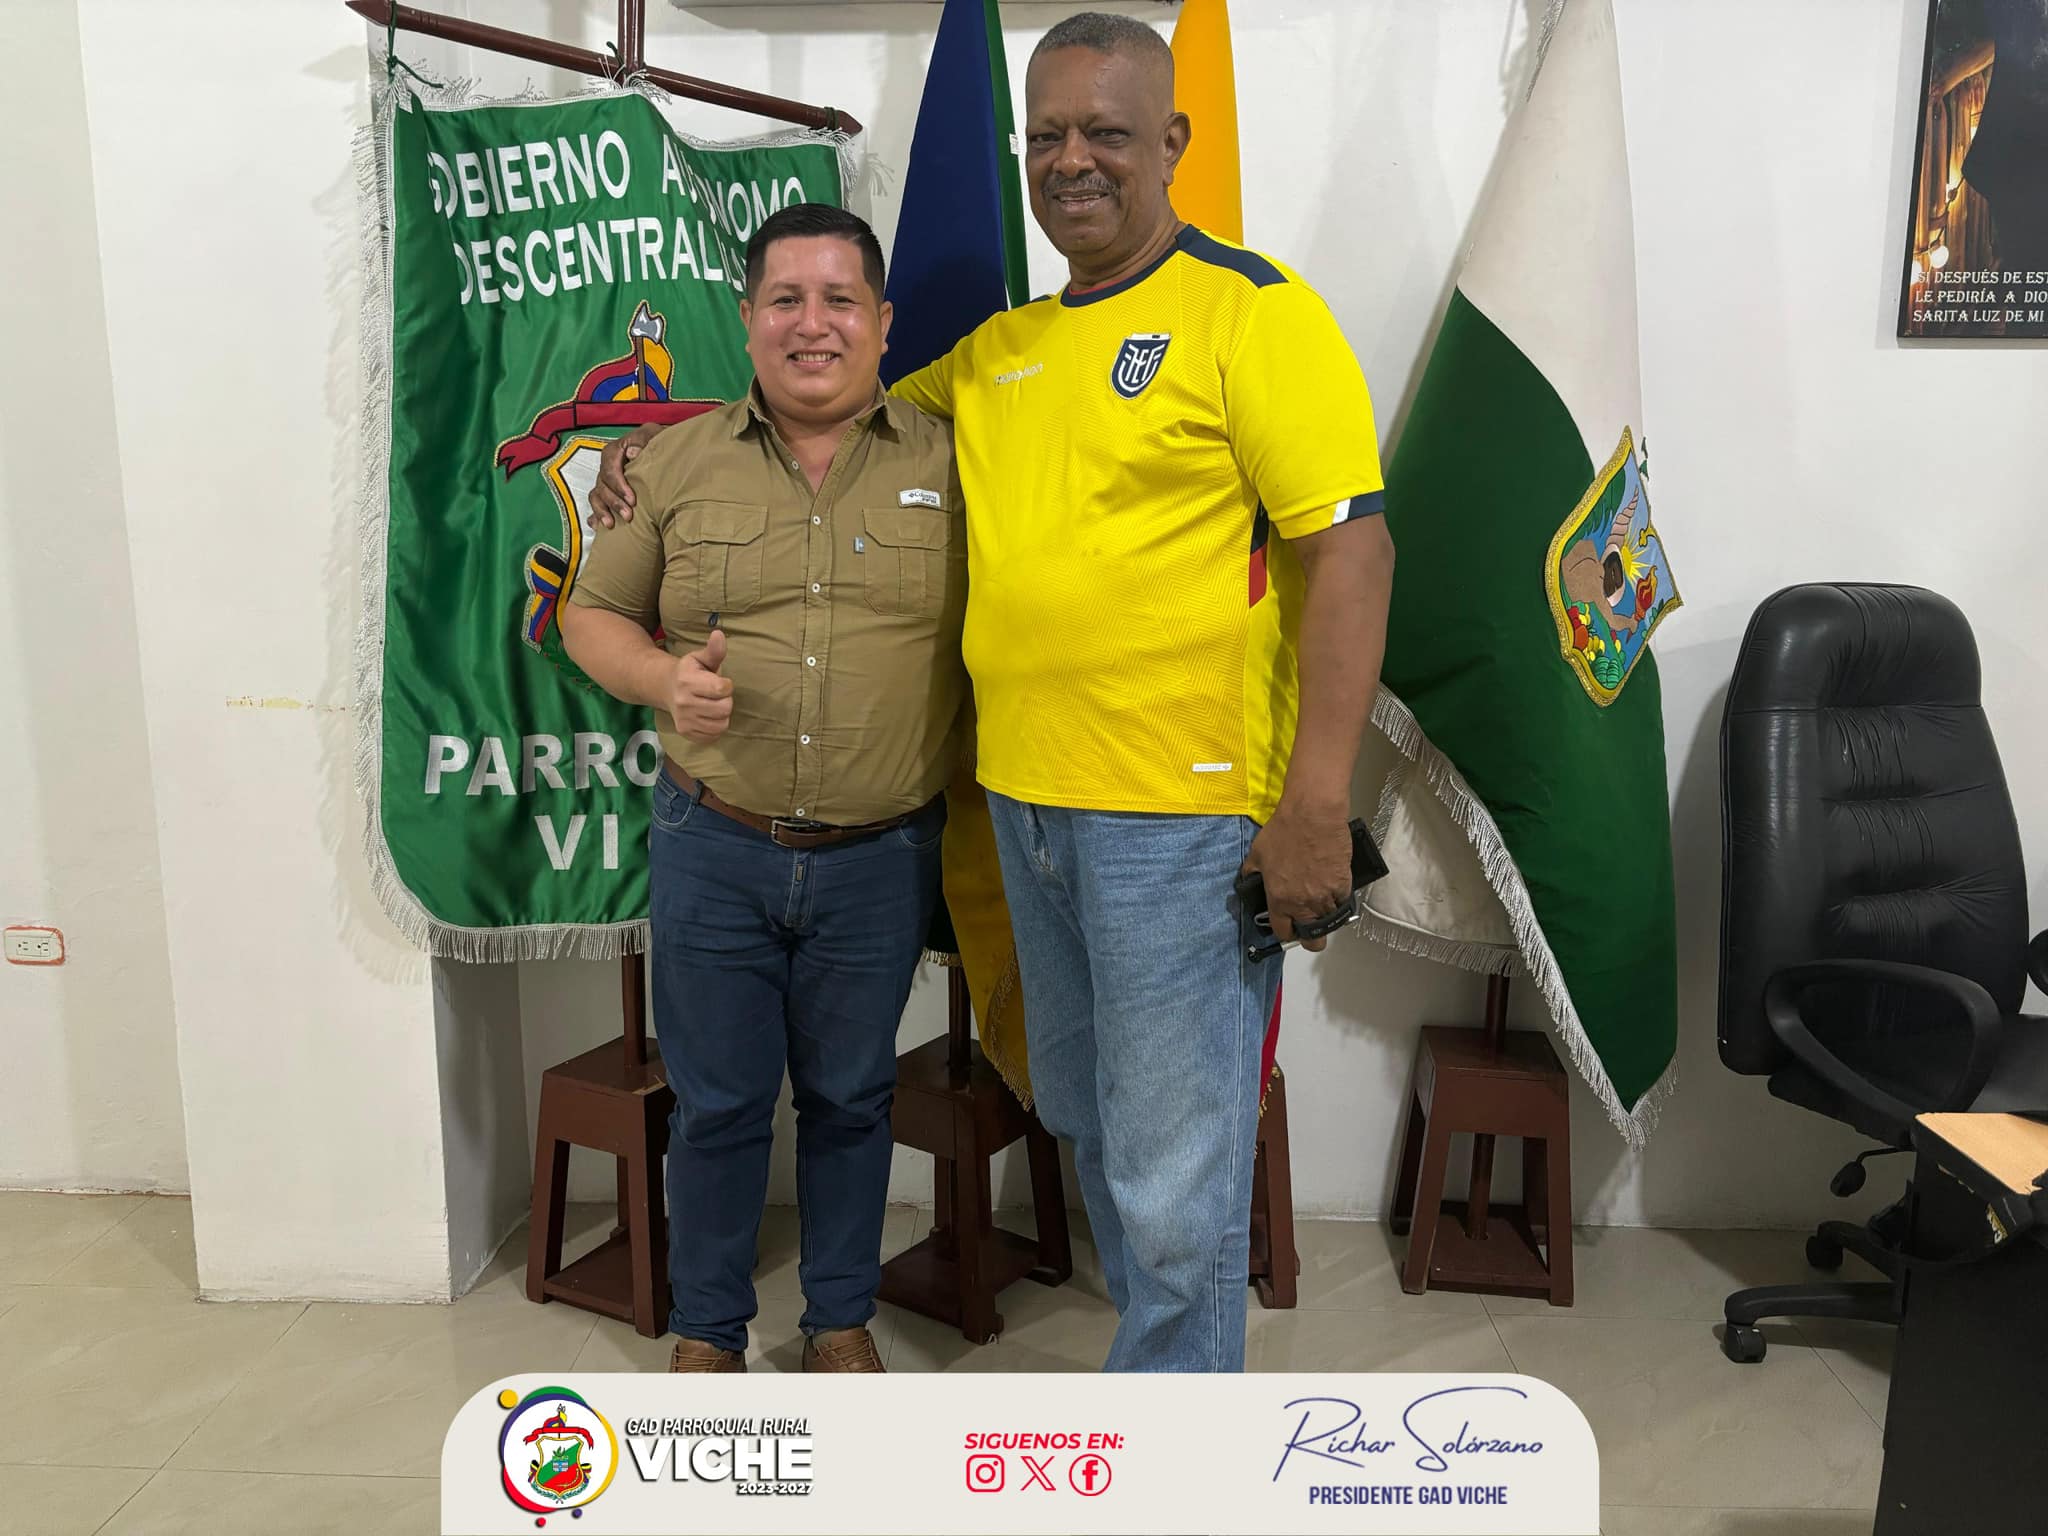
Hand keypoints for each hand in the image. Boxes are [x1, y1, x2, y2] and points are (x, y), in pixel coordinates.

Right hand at [589, 424, 663, 528]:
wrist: (664, 449)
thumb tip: (632, 453)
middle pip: (602, 485)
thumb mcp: (653, 435)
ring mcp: (606, 480)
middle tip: (628, 516)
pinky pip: (597, 504)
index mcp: (615, 451)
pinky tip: (599, 527)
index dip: (618, 485)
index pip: (610, 469)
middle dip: (614, 502)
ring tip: (611, 525)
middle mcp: (607, 466)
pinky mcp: (609, 492)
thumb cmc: (658, 442)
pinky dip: (596, 515)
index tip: (632, 500)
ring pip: (596, 496)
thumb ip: (643, 441)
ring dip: (602, 511)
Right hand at [667, 630, 732, 742]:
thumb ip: (714, 650)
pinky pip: (713, 736)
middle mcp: (683, 702)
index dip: (726, 685)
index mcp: (688, 681)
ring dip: (721, 715)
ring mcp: (683, 720)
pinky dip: (714, 727)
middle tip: (716, 695)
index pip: (723, 689)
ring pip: (721, 725)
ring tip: (712, 705)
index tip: (719, 682)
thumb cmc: (690, 671)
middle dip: (725, 701)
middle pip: (725, 709)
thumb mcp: (700, 658)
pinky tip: (707, 716)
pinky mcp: (685, 732)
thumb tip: (719, 634)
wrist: (664, 687)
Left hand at [1240, 802, 1352, 951]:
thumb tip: (1249, 881)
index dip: (1286, 932)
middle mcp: (1303, 904)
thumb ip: (1251, 873)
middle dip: (1311, 937)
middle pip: (1314, 940)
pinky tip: (1332, 884)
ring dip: (1326, 914)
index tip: (1288, 927)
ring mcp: (1326, 896)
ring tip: (1321, 898)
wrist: (1313, 815)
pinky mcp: (1344, 884)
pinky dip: (1339, 896)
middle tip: (1309, 925)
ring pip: (1331, 921)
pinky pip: (1343, 900)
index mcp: (1279, 899)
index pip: (1283, 932)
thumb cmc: (1284, 830)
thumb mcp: (1257, 854)